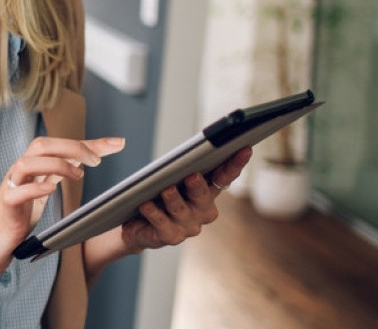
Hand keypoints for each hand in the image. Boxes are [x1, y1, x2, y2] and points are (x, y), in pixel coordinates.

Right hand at [0, 136, 124, 278]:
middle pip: (41, 145)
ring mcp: (9, 188)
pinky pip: (16, 192)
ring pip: (27, 162)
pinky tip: (50, 189)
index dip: (89, 143)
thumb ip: (58, 174)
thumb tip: (84, 160)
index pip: (59, 145)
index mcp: (30, 167)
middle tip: (97, 161)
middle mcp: (19, 172)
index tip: (117, 143)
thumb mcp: (41, 192)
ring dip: (55, 164)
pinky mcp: (4, 208)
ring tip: (78, 174)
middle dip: (72, 147)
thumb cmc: (14, 218)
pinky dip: (34, 187)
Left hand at [118, 146, 252, 253]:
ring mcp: (188, 226)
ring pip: (182, 211)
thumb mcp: (161, 176)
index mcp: (206, 191)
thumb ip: (165, 162)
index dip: (234, 164)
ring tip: (166, 189)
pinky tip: (146, 205)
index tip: (244, 149)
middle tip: (192, 175)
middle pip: (204, 196)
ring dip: (174, 199)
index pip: (224, 177)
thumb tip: (133, 140)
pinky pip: (163, 224)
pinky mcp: (170, 236)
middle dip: (198, 186)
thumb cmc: (154, 196)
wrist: (137, 226)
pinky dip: (154, 213)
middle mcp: (201, 210)